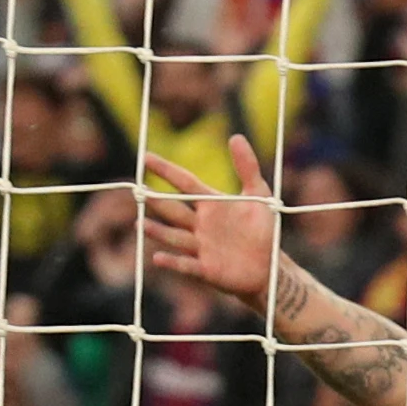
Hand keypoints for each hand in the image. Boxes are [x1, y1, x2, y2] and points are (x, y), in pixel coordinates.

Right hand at [146, 134, 290, 309]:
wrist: (269, 265)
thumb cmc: (262, 228)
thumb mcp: (259, 194)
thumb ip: (247, 167)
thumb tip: (236, 137)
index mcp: (211, 203)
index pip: (184, 182)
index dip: (166, 170)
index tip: (145, 157)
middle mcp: (200, 223)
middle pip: (174, 210)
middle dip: (157, 201)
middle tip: (137, 190)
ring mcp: (201, 246)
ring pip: (175, 236)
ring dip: (158, 231)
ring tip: (141, 224)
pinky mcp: (206, 268)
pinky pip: (186, 265)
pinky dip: (173, 262)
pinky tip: (157, 257)